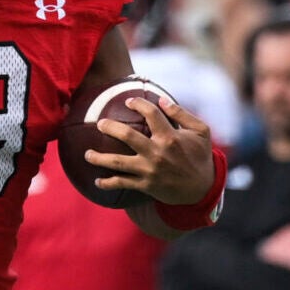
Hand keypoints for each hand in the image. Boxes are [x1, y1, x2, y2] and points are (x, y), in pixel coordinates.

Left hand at [85, 96, 216, 205]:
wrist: (202, 189)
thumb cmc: (201, 157)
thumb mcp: (201, 131)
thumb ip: (182, 114)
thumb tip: (162, 100)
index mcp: (170, 136)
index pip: (151, 113)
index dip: (138, 104)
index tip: (128, 102)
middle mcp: (157, 152)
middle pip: (127, 136)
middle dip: (110, 127)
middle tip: (99, 123)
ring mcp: (149, 170)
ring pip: (118, 162)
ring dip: (99, 158)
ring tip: (87, 154)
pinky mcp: (146, 186)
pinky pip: (122, 183)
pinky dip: (108, 183)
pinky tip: (97, 182)